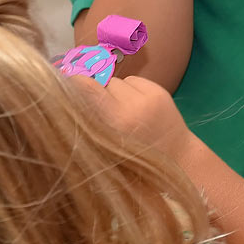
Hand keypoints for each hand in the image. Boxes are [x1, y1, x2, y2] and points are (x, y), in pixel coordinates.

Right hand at [70, 74, 195, 160]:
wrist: (177, 158)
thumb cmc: (133, 164)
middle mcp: (130, 108)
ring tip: (122, 113)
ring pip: (116, 81)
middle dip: (96, 93)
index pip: (85, 87)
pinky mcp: (159, 91)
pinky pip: (132, 80)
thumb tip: (67, 94)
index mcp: (113, 126)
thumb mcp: (103, 152)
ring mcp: (147, 98)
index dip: (72, 84)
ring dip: (114, 93)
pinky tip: (136, 107)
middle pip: (100, 83)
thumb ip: (87, 126)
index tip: (66, 90)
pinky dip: (129, 90)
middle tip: (103, 111)